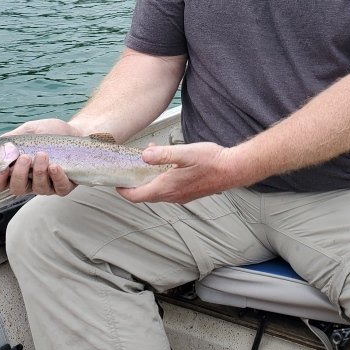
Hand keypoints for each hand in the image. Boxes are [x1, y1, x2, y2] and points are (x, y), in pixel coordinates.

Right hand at [0, 118, 81, 195]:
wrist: (75, 131)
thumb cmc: (50, 132)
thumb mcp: (29, 131)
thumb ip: (11, 139)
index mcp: (16, 170)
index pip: (0, 183)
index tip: (3, 167)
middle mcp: (30, 181)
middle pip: (17, 189)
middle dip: (19, 174)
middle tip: (25, 157)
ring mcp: (47, 185)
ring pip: (38, 189)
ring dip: (39, 172)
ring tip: (43, 154)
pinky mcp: (64, 186)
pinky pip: (59, 188)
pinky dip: (56, 177)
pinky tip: (55, 166)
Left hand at [117, 141, 243, 203]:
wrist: (233, 169)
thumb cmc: (212, 161)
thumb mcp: (185, 153)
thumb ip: (164, 154)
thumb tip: (144, 155)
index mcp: (167, 188)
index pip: (137, 196)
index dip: (123, 190)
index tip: (115, 182)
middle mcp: (172, 196)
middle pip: (145, 195)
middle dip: (135, 182)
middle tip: (130, 167)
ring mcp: (181, 196)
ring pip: (156, 192)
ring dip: (148, 179)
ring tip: (149, 159)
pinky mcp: (188, 193)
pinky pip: (167, 190)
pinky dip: (160, 179)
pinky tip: (166, 165)